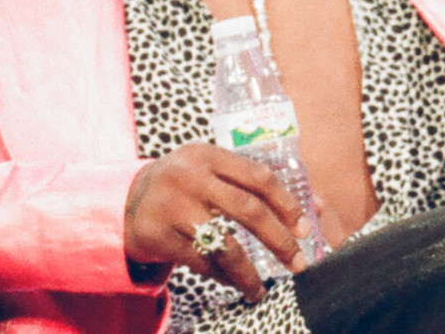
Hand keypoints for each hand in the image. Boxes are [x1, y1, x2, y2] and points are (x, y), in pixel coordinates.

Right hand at [124, 142, 311, 301]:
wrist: (125, 202)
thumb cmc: (186, 187)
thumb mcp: (215, 174)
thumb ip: (259, 186)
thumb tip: (319, 207)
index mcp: (209, 155)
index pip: (259, 176)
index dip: (287, 203)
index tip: (306, 229)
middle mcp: (189, 176)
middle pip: (247, 209)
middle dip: (278, 240)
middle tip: (297, 262)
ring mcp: (170, 205)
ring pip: (223, 244)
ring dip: (248, 272)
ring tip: (260, 289)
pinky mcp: (155, 234)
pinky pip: (200, 261)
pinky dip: (220, 275)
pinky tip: (230, 280)